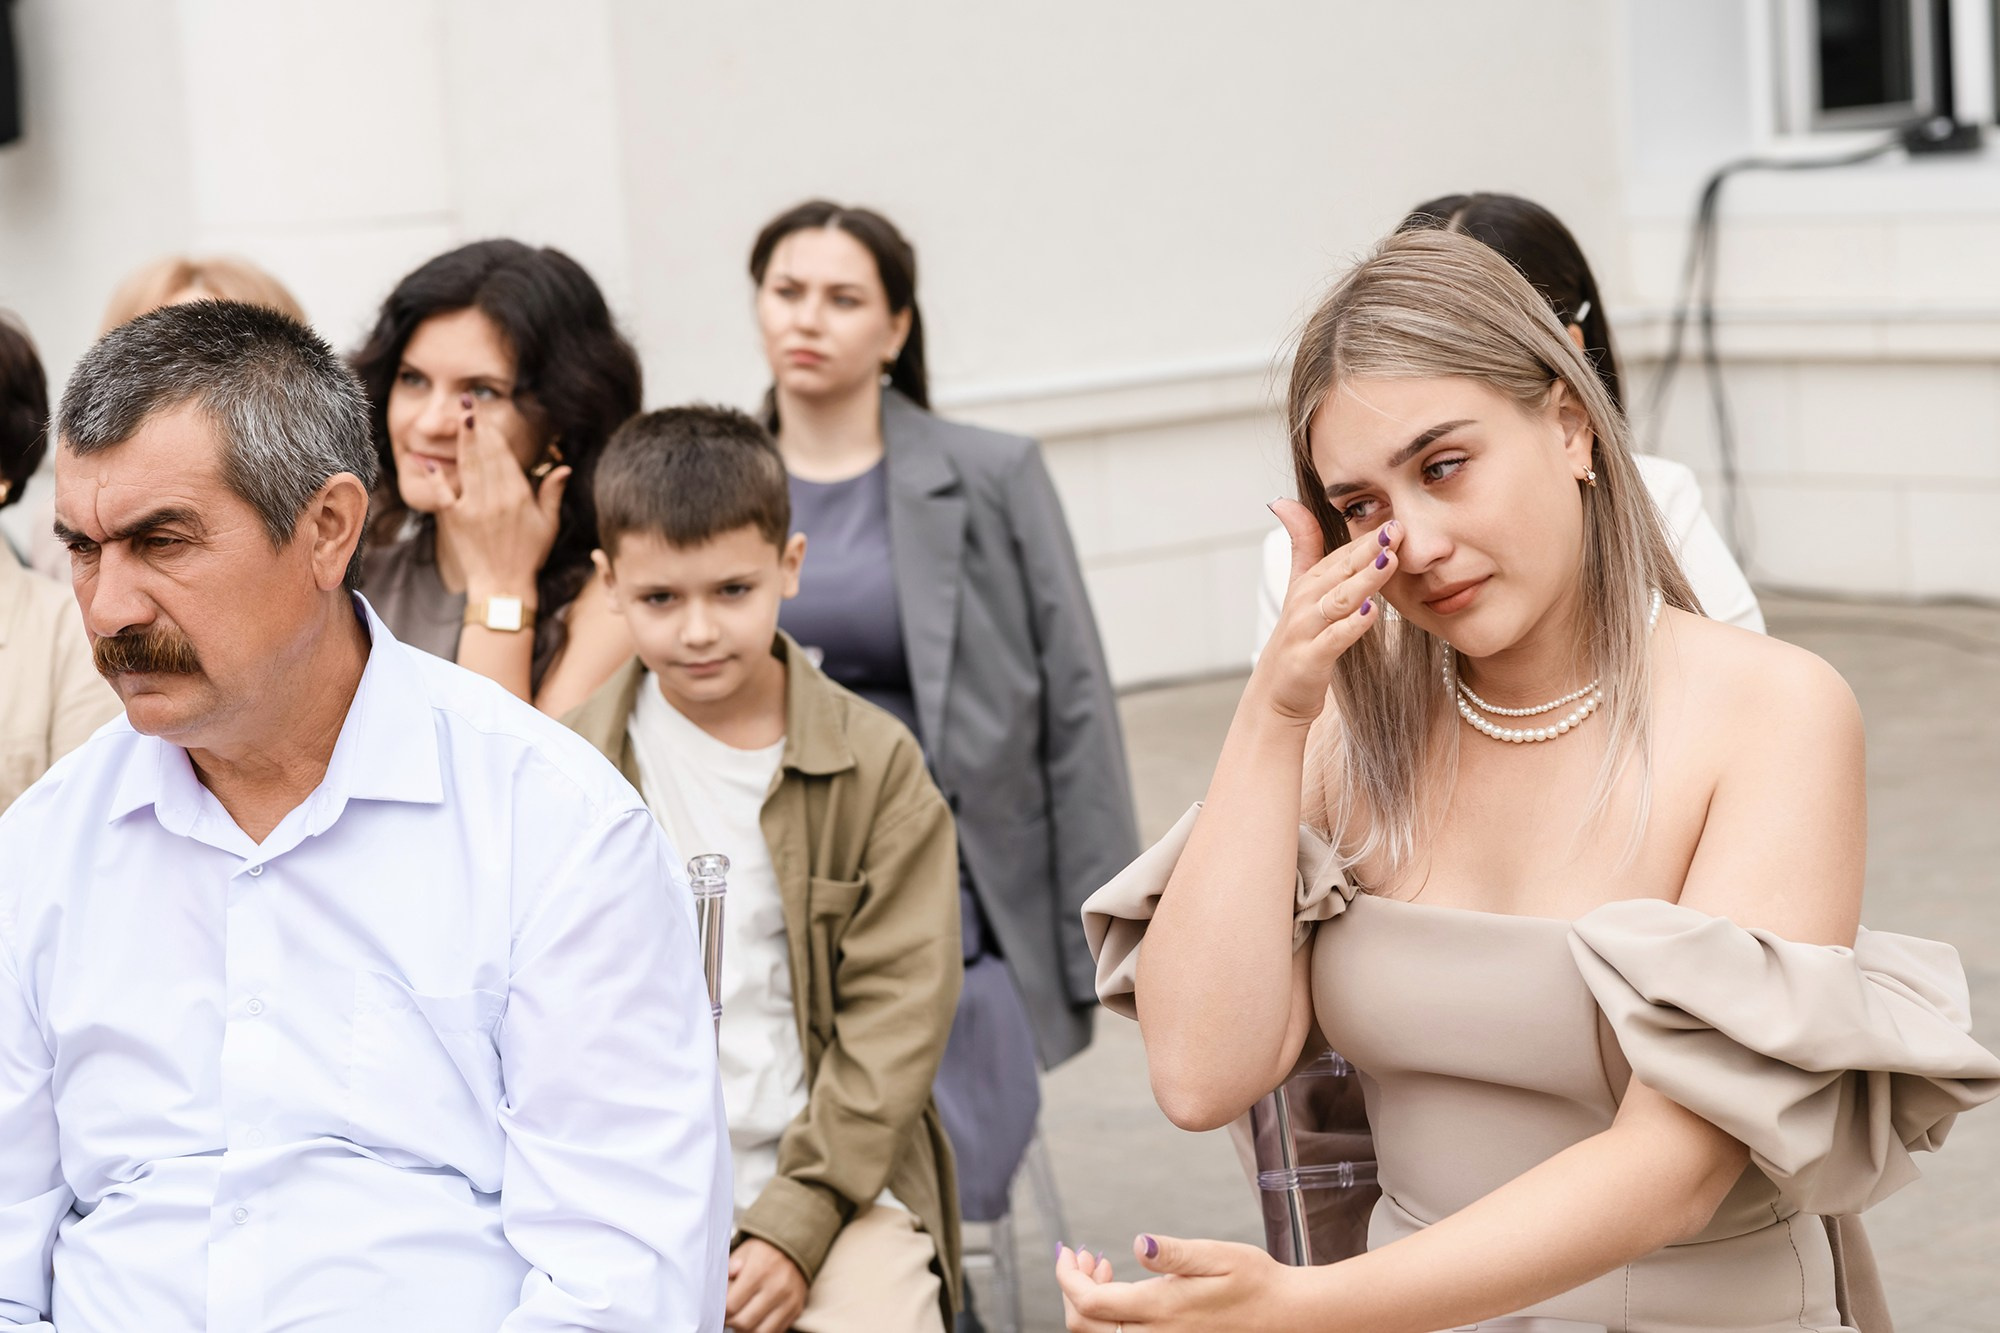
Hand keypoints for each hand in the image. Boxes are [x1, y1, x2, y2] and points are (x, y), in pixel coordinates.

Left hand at [405, 394, 569, 599]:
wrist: (503, 585)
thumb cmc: (528, 556)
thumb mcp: (548, 524)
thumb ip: (552, 493)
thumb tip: (563, 467)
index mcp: (518, 495)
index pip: (504, 455)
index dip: (493, 432)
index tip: (486, 413)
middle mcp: (495, 497)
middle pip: (484, 454)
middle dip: (476, 427)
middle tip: (467, 403)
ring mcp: (474, 507)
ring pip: (467, 466)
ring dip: (462, 441)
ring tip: (457, 417)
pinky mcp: (455, 519)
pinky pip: (443, 493)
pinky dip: (433, 476)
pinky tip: (425, 459)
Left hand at [726, 1236, 808, 1332]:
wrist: (795, 1245)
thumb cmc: (764, 1250)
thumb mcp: (743, 1252)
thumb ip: (727, 1272)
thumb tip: (717, 1293)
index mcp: (759, 1270)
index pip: (731, 1306)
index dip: (720, 1311)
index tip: (718, 1308)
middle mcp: (776, 1287)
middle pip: (744, 1323)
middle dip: (731, 1322)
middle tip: (728, 1315)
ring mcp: (789, 1300)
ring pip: (760, 1332)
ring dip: (746, 1330)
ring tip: (741, 1318)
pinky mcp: (796, 1309)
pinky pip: (775, 1331)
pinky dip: (762, 1330)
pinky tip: (756, 1320)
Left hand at [1055, 1235, 1304, 1331]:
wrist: (1286, 1317)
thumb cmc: (1256, 1282)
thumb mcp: (1217, 1256)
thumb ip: (1173, 1253)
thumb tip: (1137, 1242)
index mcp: (1162, 1309)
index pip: (1089, 1304)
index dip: (1066, 1277)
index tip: (1066, 1250)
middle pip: (1086, 1326)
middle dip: (1073, 1288)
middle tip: (1085, 1256)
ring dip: (1091, 1303)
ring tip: (1103, 1268)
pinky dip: (1111, 1316)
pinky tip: (1123, 1289)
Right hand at [1253, 499, 1401, 724]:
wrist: (1275, 695)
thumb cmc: (1297, 640)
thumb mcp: (1298, 588)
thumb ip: (1301, 545)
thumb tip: (1284, 501)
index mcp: (1308, 584)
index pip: (1340, 555)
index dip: (1366, 538)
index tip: (1395, 519)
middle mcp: (1304, 603)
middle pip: (1341, 571)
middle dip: (1369, 550)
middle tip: (1397, 528)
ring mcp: (1305, 631)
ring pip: (1338, 600)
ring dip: (1364, 581)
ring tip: (1389, 562)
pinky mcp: (1309, 660)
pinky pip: (1333, 639)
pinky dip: (1352, 625)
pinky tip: (1371, 612)